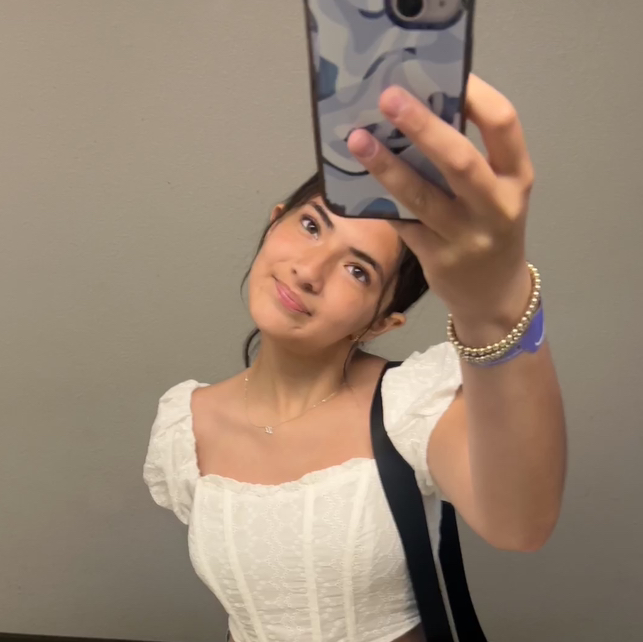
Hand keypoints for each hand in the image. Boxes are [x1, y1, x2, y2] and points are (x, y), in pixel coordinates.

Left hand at [347, 74, 534, 345]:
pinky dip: (378, 201)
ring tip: (356, 140)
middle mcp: (496, 206)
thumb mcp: (495, 193)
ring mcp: (465, 237)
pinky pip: (402, 223)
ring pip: (421, 196)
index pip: (504, 125)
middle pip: (459, 160)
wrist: (494, 296)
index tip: (445, 72)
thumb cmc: (491, 230)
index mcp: (516, 178)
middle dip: (423, 126)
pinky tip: (353, 184)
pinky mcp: (436, 258)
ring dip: (386, 166)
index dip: (475, 95)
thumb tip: (416, 115)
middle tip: (388, 98)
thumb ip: (468, 159)